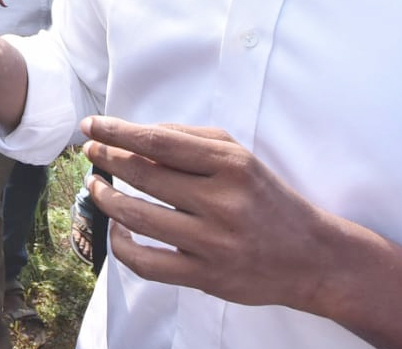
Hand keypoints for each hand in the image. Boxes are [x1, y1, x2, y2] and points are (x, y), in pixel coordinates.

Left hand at [82, 116, 334, 310]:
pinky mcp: (205, 276)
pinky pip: (146, 262)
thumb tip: (139, 134)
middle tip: (90, 151)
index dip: (117, 132)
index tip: (91, 126)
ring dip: (106, 197)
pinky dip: (121, 243)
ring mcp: (212, 242)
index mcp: (231, 165)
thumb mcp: (240, 157)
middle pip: (143, 175)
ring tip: (96, 184)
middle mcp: (222, 202)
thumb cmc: (266, 198)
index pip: (158, 142)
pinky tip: (117, 227)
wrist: (311, 256)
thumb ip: (190, 140)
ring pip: (137, 217)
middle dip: (106, 159)